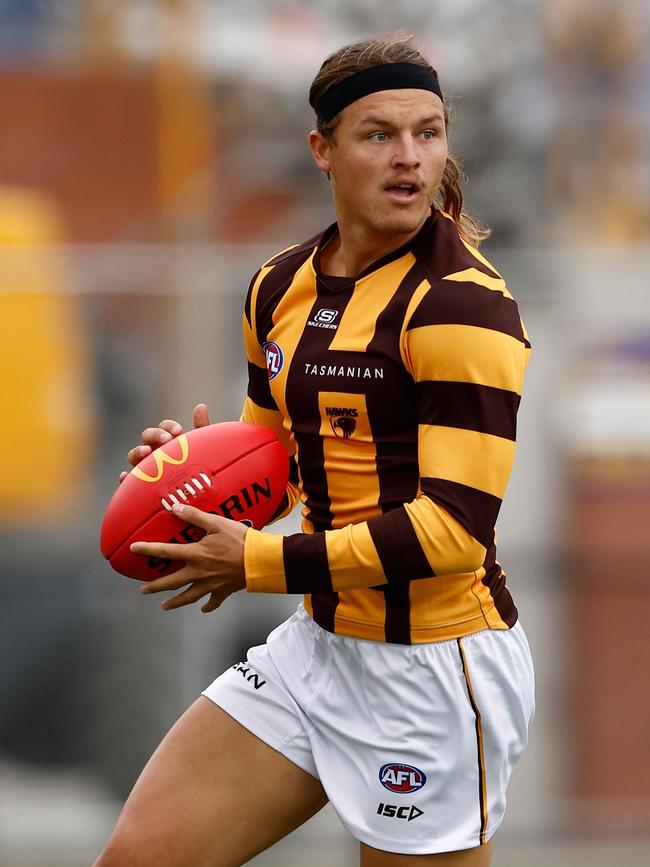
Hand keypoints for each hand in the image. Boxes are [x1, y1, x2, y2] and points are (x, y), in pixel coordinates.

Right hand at [119, 403, 210, 482]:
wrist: (199, 494)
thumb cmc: (199, 469)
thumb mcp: (202, 450)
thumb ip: (202, 428)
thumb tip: (201, 406)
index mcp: (169, 442)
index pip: (164, 428)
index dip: (168, 426)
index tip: (179, 431)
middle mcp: (155, 452)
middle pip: (147, 437)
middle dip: (155, 435)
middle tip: (167, 440)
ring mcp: (146, 467)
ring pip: (134, 455)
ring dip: (138, 451)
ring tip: (146, 452)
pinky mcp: (141, 485)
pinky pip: (128, 481)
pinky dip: (125, 478)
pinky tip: (126, 476)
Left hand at [130, 504, 247, 612]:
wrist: (259, 561)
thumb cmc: (239, 540)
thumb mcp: (217, 523)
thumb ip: (195, 516)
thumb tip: (174, 507)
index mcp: (195, 554)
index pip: (166, 552)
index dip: (148, 549)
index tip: (134, 549)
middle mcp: (198, 572)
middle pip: (172, 582)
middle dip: (156, 586)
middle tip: (143, 590)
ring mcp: (210, 585)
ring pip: (188, 597)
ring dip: (175, 602)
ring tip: (165, 606)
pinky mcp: (223, 591)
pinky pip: (213, 602)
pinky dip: (207, 606)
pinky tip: (203, 608)